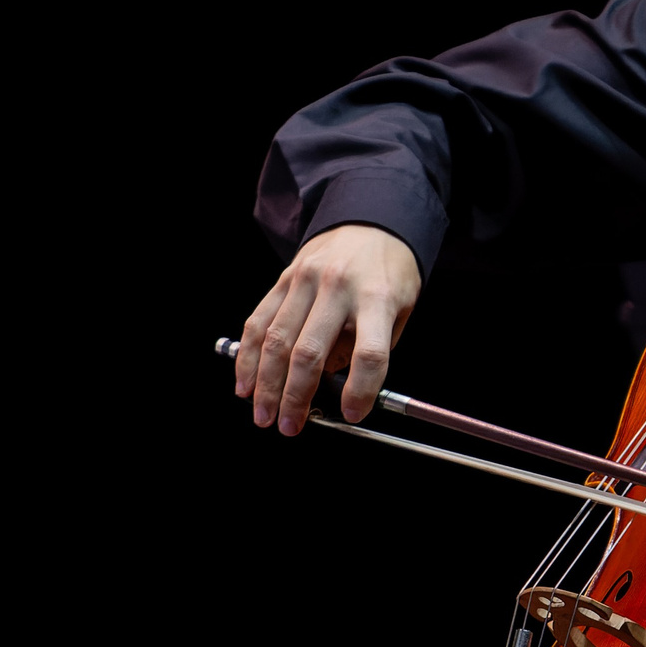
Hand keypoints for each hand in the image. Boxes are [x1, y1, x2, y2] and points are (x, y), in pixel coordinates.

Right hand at [234, 223, 421, 434]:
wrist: (374, 220)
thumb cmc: (390, 272)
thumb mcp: (400, 308)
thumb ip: (371, 345)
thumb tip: (334, 387)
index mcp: (378, 297)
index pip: (370, 352)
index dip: (360, 389)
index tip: (352, 414)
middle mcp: (338, 287)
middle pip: (310, 351)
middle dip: (296, 396)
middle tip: (290, 427)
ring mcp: (306, 280)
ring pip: (276, 340)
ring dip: (266, 384)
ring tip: (264, 416)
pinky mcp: (284, 278)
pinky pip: (258, 321)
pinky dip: (248, 357)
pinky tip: (245, 383)